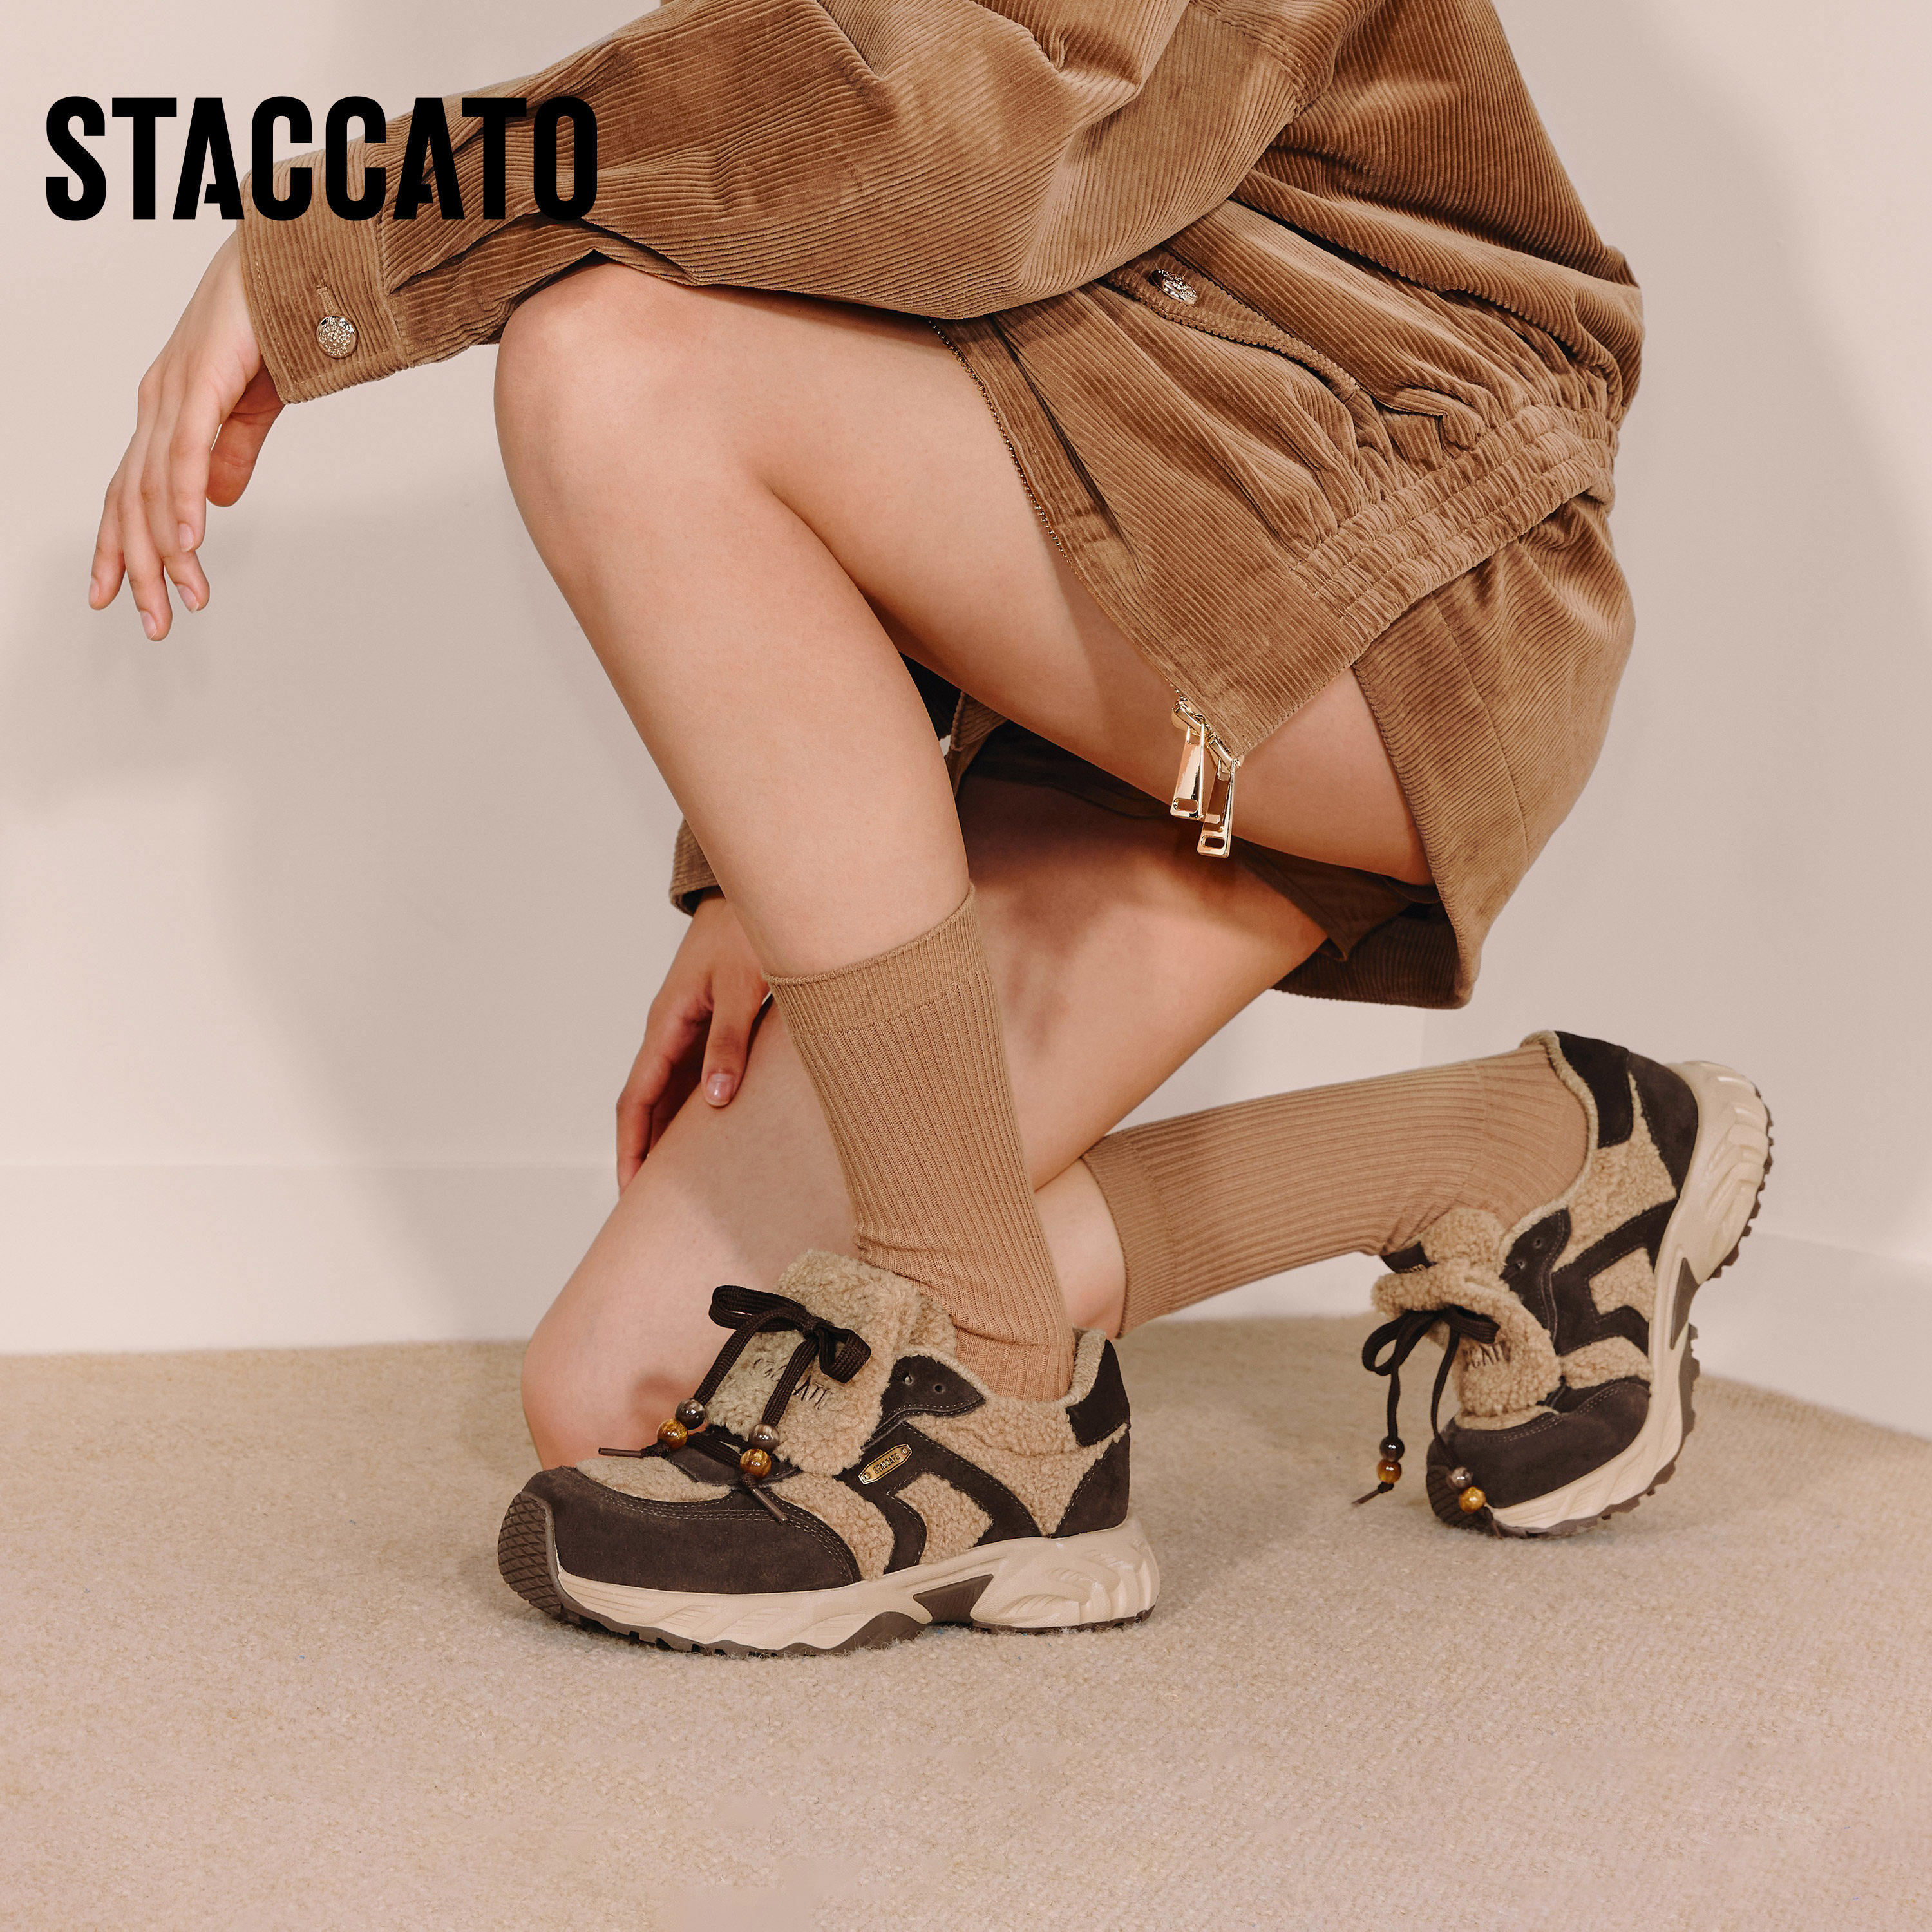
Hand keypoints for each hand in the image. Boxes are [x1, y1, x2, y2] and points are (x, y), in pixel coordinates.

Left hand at [90, 230, 283, 638]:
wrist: (290, 262)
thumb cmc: (272, 325)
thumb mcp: (252, 408)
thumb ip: (232, 453)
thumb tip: (217, 501)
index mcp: (167, 410)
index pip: (130, 491)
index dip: (120, 546)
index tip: (121, 596)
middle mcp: (157, 403)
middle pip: (131, 500)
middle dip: (138, 568)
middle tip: (152, 622)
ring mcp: (173, 391)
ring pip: (152, 487)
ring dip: (165, 550)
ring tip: (182, 598)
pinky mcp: (199, 381)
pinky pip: (186, 453)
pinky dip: (182, 502)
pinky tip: (188, 540)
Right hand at [616, 894, 769, 1187]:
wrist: (758, 892)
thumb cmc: (748, 932)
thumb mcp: (743, 987)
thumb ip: (731, 1042)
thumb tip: (716, 1101)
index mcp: (667, 1024)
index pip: (637, 1099)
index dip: (632, 1147)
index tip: (632, 1190)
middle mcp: (670, 1031)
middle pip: (648, 1105)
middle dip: (645, 1154)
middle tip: (651, 1207)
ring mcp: (688, 1029)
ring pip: (670, 1094)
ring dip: (670, 1136)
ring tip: (680, 1186)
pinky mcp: (710, 1024)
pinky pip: (694, 1076)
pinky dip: (697, 1111)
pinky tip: (713, 1136)